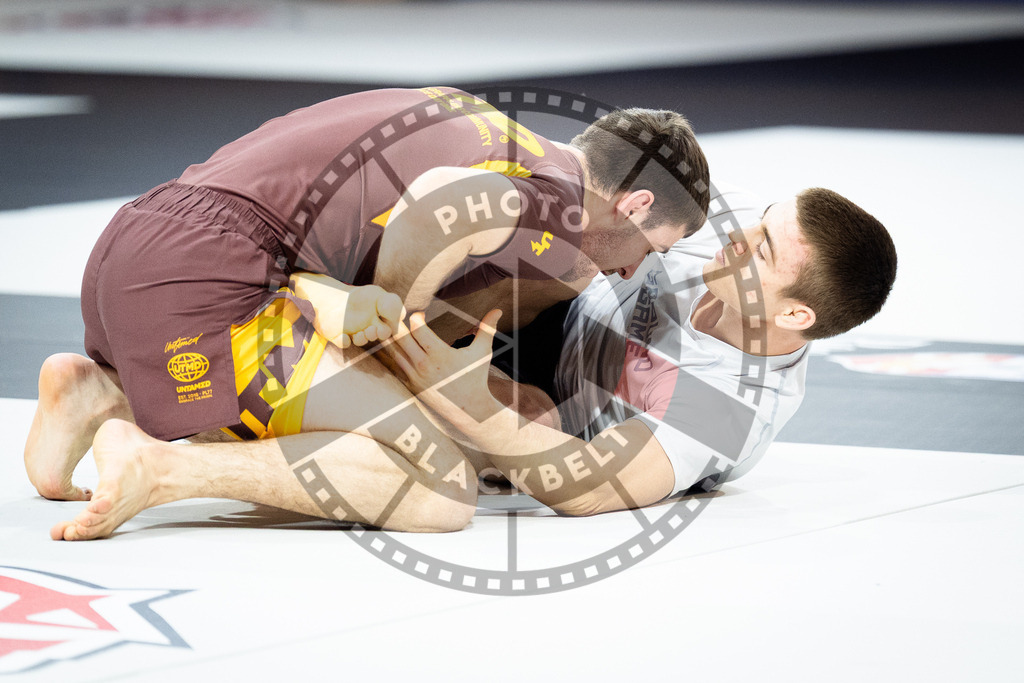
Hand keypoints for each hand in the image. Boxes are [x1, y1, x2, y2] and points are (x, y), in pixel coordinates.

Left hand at [326, 284, 405, 347]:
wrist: (334, 296)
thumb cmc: (360, 297)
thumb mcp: (378, 295)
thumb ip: (392, 303)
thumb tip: (402, 316)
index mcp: (378, 322)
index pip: (387, 329)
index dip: (388, 330)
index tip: (386, 323)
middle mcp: (367, 329)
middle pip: (374, 336)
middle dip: (374, 334)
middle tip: (372, 329)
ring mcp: (353, 332)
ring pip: (359, 341)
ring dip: (361, 339)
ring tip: (360, 332)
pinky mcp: (339, 336)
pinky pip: (342, 342)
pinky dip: (344, 341)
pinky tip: (344, 336)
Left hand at [386, 309, 502, 424]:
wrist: (468, 409)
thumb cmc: (476, 378)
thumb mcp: (482, 352)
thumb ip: (487, 329)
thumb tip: (498, 310)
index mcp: (441, 355)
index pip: (419, 330)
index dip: (417, 318)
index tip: (420, 314)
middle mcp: (425, 366)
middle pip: (401, 338)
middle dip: (397, 323)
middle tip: (397, 314)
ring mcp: (415, 376)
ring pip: (393, 351)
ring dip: (390, 337)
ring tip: (389, 325)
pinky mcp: (410, 384)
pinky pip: (393, 365)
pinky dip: (390, 354)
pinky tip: (389, 344)